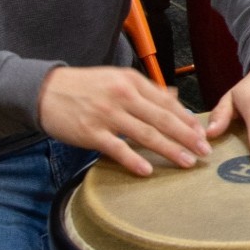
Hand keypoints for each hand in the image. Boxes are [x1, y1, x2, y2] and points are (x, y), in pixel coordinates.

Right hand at [38, 65, 210, 175]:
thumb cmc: (83, 86)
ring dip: (169, 149)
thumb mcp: (116, 78)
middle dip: (187, 136)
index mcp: (130, 81)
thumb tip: (174, 96)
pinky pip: (117, 149)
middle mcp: (122, 96)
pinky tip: (147, 170)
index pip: (166, 101)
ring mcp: (107, 114)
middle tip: (204, 151)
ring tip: (187, 161)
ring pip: (145, 134)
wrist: (44, 90)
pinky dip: (133, 160)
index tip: (202, 132)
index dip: (187, 118)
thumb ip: (145, 89)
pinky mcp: (91, 132)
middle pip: (162, 119)